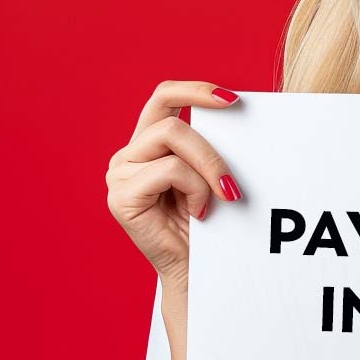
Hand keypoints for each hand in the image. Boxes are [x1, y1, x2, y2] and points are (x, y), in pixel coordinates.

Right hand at [105, 80, 243, 294]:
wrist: (199, 269)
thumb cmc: (211, 221)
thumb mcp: (211, 172)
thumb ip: (212, 143)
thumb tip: (239, 110)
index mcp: (148, 142)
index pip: (164, 96)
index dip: (195, 90)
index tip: (234, 99)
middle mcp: (128, 154)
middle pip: (171, 119)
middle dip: (211, 148)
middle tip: (234, 181)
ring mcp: (120, 174)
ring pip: (172, 139)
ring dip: (208, 168)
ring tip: (220, 198)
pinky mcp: (121, 197)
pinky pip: (168, 170)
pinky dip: (195, 188)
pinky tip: (199, 212)